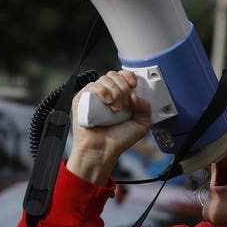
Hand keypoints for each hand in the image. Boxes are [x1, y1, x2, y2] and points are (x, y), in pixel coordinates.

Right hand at [66, 70, 151, 185]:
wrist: (103, 151)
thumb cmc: (118, 140)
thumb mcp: (141, 124)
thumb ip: (145, 108)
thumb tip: (137, 95)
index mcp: (118, 96)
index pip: (123, 75)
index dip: (129, 76)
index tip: (134, 85)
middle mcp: (106, 94)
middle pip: (114, 75)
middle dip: (123, 88)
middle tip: (124, 105)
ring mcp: (93, 96)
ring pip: (104, 79)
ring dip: (114, 92)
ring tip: (115, 109)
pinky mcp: (81, 100)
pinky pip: (91, 86)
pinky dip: (102, 91)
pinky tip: (107, 103)